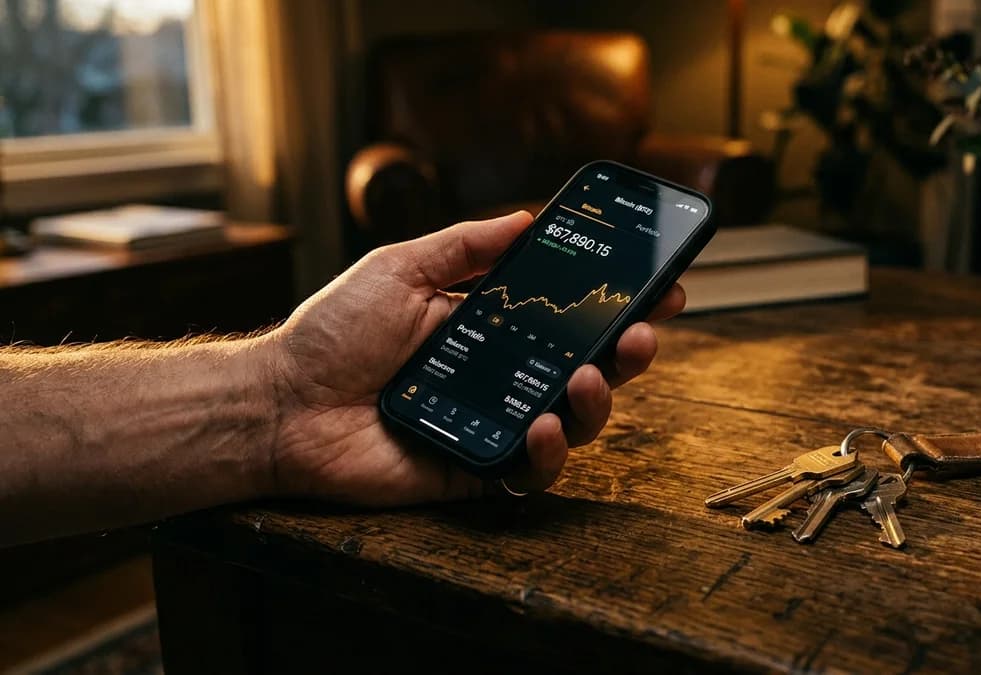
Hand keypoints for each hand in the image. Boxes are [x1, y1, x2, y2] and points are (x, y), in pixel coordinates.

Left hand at [262, 211, 684, 504]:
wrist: (281, 403)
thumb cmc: (332, 335)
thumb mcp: (400, 268)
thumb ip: (465, 246)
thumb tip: (527, 217)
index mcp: (488, 326)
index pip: (567, 314)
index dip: (615, 303)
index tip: (659, 286)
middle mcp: (499, 375)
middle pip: (585, 367)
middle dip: (628, 351)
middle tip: (643, 332)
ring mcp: (492, 424)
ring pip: (572, 421)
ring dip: (597, 400)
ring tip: (589, 376)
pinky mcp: (476, 469)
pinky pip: (530, 472)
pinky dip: (548, 452)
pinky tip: (543, 426)